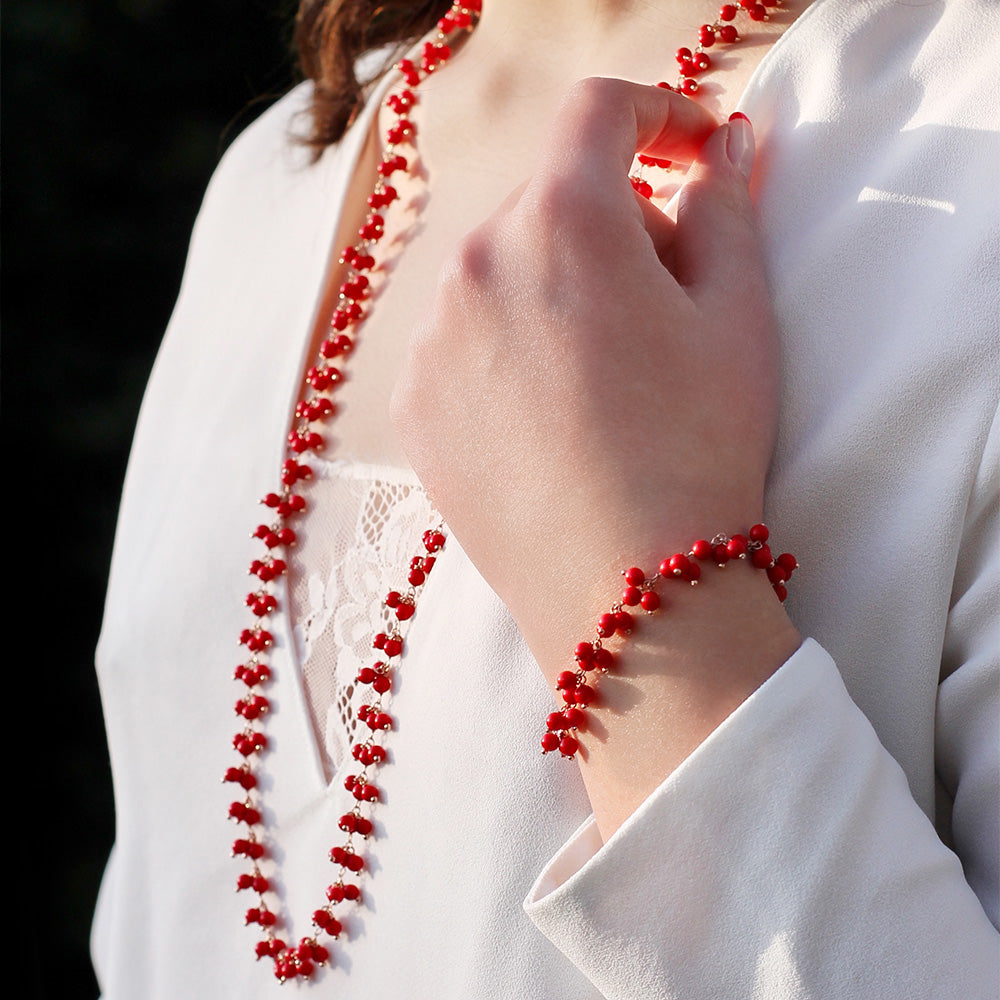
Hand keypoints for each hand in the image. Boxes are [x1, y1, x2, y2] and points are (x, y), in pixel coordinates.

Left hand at [393, 78, 780, 664]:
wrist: (624, 590)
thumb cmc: (696, 450)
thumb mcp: (739, 316)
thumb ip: (725, 207)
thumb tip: (720, 150)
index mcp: (562, 222)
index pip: (598, 112)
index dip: (656, 115)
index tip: (691, 153)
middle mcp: (475, 264)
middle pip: (549, 201)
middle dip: (611, 226)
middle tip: (662, 300)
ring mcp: (432, 338)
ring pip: (502, 272)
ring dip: (554, 290)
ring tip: (604, 379)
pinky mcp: (414, 402)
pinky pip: (463, 340)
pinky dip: (507, 351)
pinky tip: (551, 418)